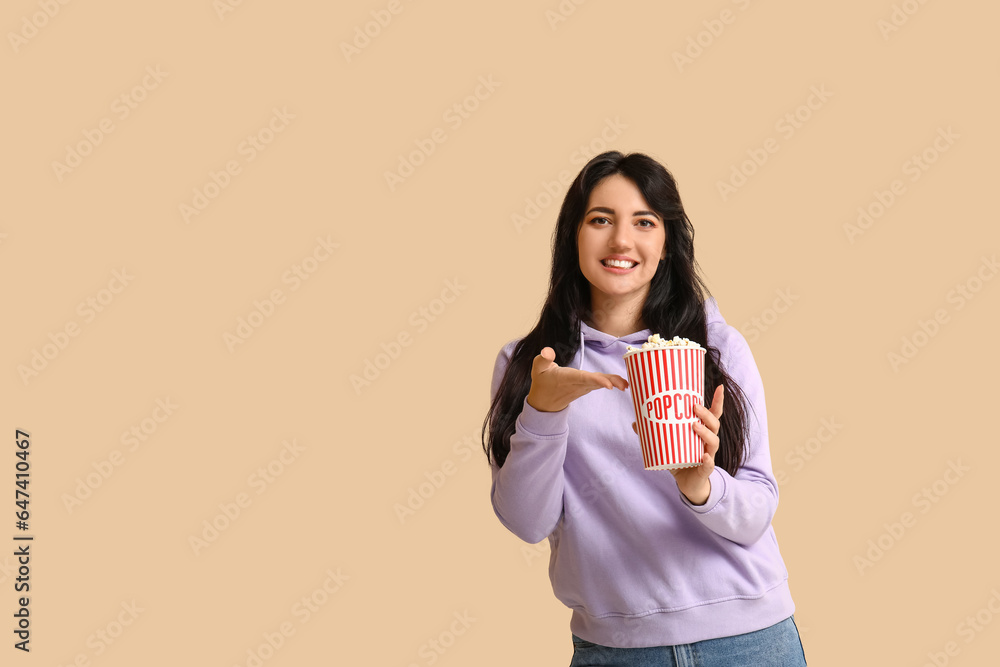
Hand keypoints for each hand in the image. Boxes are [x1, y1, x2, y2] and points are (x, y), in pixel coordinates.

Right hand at [526, 346, 627, 412]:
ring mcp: (582, 387)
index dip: (596, 381)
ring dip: (613, 383)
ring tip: (626, 384)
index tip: (608, 386)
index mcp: (566, 378)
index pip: (582, 378)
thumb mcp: (537, 368)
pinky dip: (611, 383)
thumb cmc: (542, 382)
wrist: (544, 403)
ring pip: (599, 384)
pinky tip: (623, 383)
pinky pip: (599, 384)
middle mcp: (576, 384)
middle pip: (595, 382)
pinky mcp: (585, 388)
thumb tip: (547, 351)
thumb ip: (543, 358)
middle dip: (609, 382)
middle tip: (624, 385)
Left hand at [631, 385, 723, 504]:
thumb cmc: (680, 459)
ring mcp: (709, 455)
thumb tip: (635, 422)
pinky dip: (707, 460)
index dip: (718, 401)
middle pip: (714, 424)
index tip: (720, 387)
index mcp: (703, 432)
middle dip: (706, 414)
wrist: (688, 483)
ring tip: (695, 426)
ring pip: (713, 442)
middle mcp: (708, 441)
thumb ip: (654, 433)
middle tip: (694, 407)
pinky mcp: (705, 470)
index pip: (713, 414)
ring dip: (706, 433)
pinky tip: (704, 456)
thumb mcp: (667, 444)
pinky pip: (709, 464)